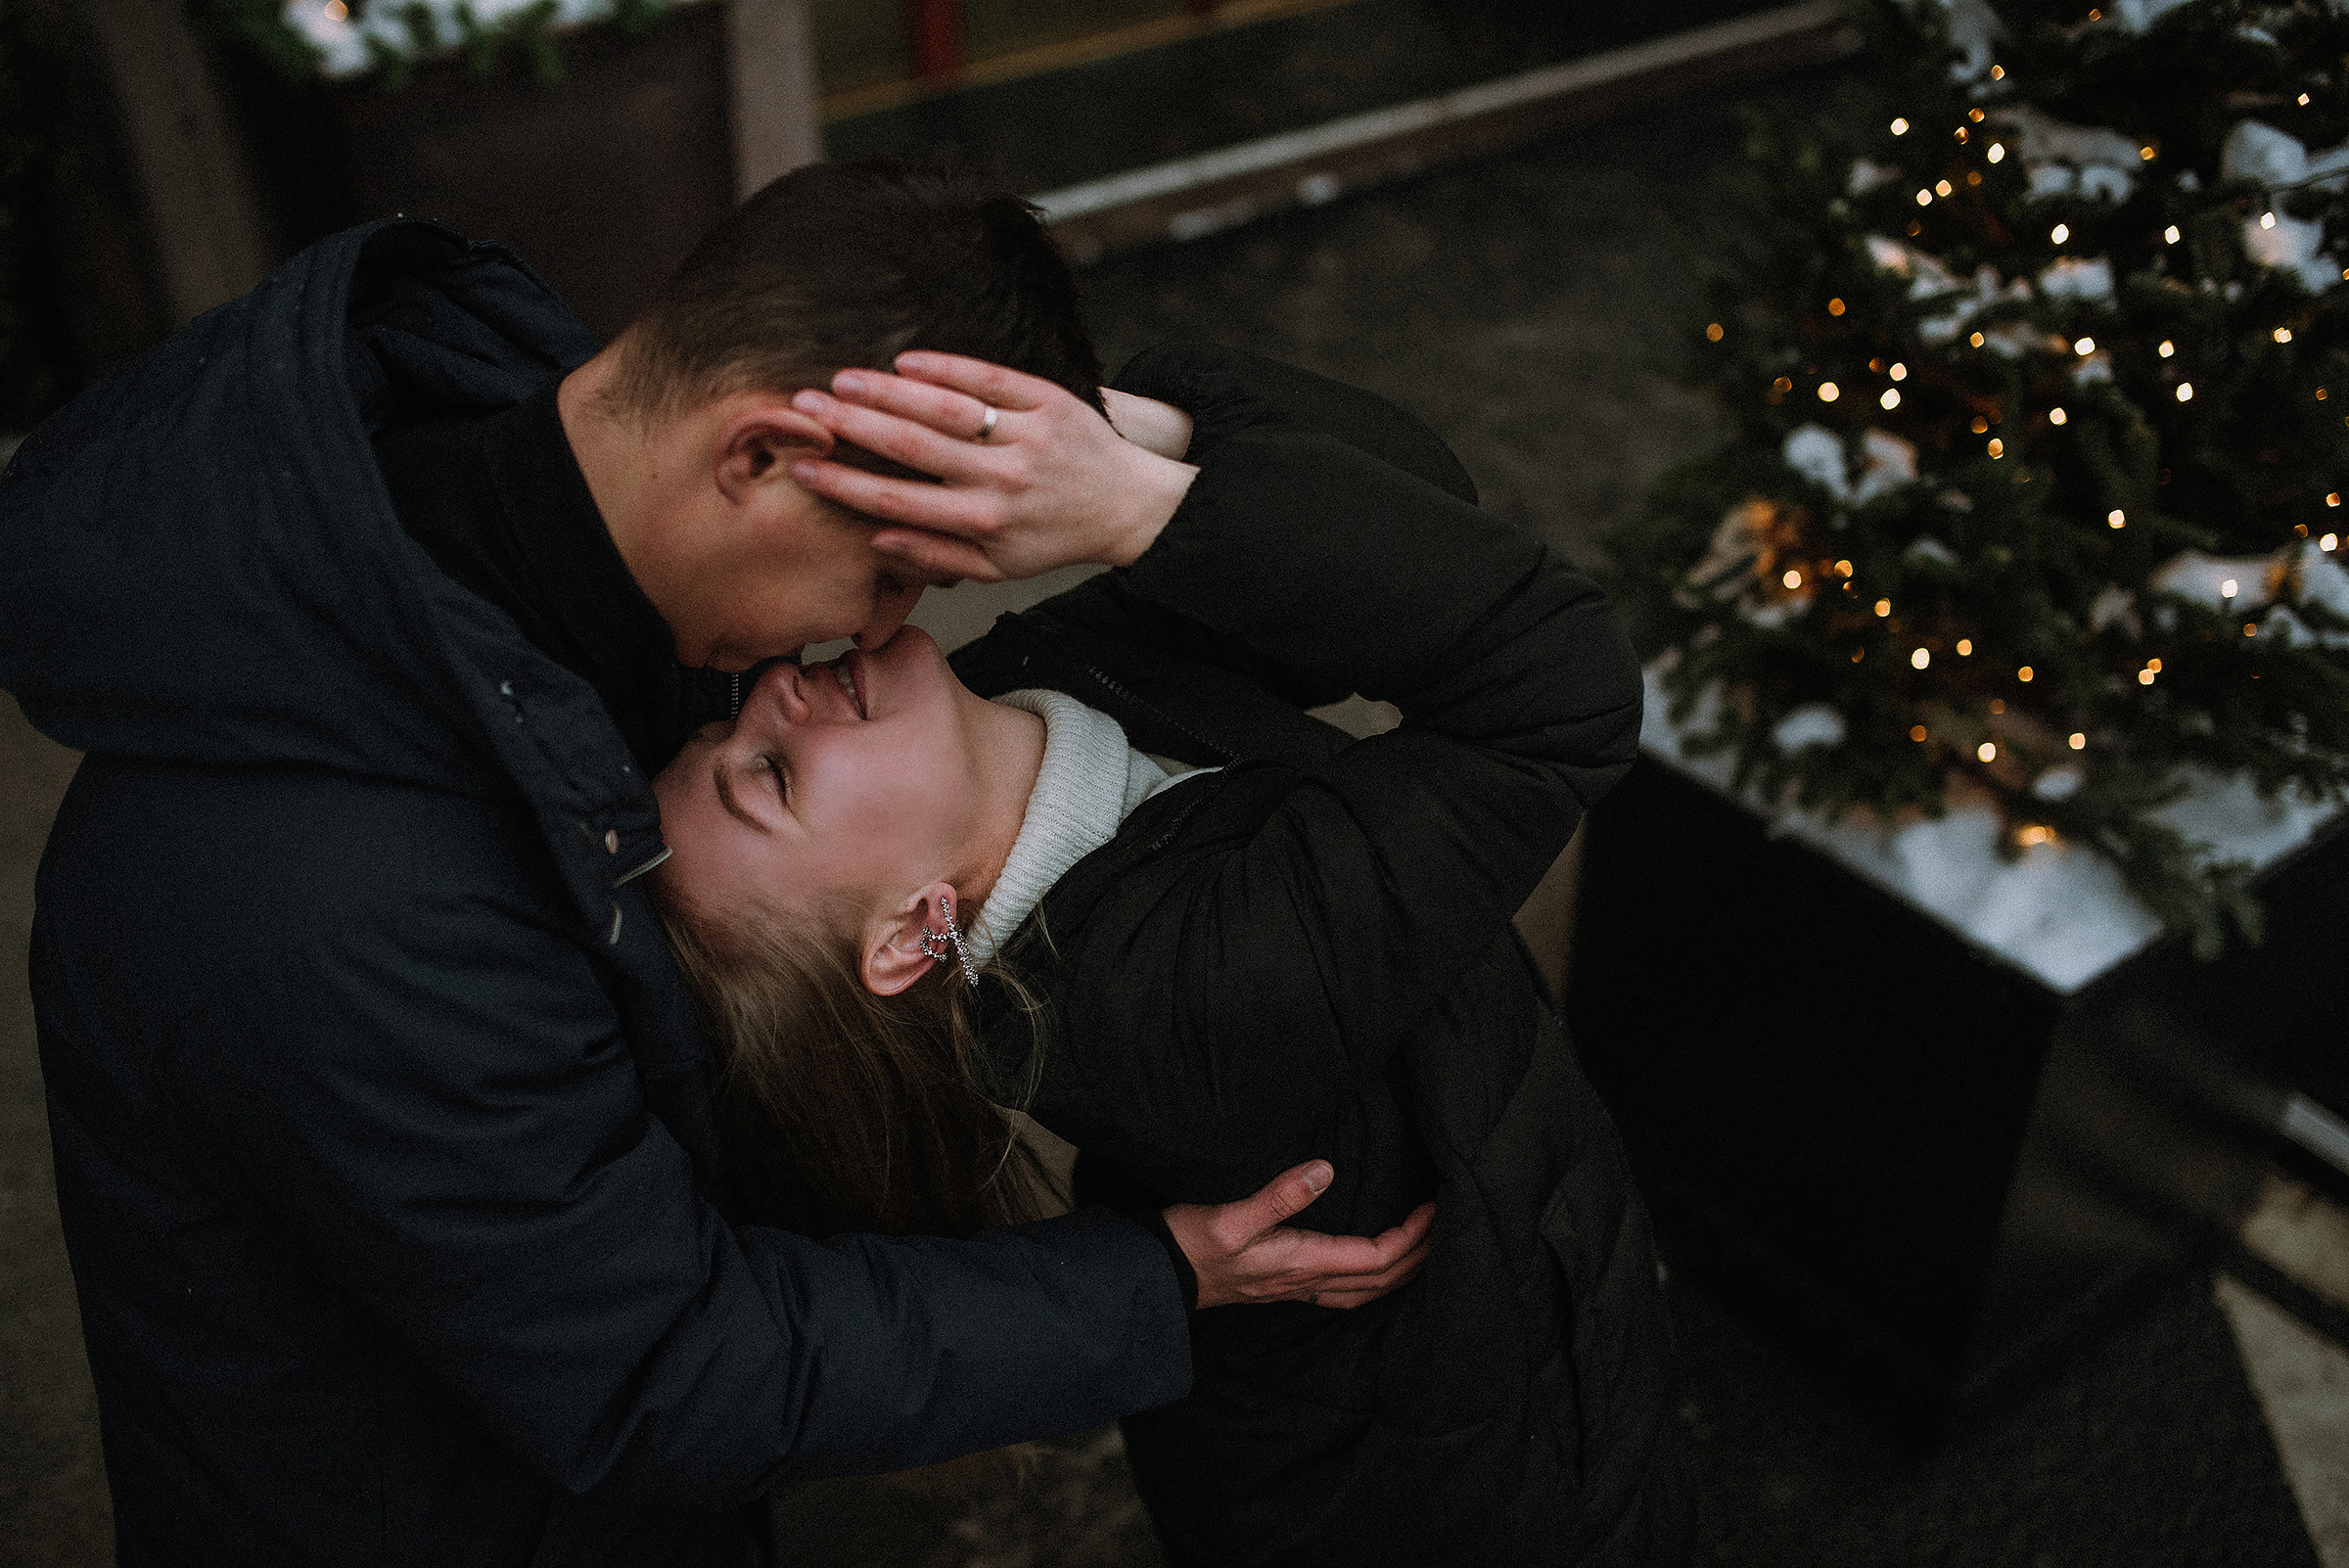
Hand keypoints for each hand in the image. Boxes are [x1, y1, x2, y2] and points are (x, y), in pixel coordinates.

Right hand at [787, 352, 1197, 582]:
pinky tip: (905, 361)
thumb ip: (936, 558)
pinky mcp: (1049, 401)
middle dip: (851, 424)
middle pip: (911, 447)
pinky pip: (990, 377)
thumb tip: (876, 539)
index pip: (897, 501)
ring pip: (946, 408)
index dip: (844, 482)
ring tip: (842, 378)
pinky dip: (947, 367)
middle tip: (804, 406)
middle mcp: (1002, 479)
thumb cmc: (1049, 538)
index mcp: (983, 522)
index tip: (802, 465)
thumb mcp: (997, 568)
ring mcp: (1026, 436)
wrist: (1124, 505)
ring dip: (887, 390)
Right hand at [1166, 1161, 1434, 1310]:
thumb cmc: (1191, 1244)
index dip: (1413, 1236)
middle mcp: (1306, 1281)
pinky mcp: (1284, 1283)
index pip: (1376, 1257)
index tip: (1434, 1208)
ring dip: (1401, 1272)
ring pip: (1366, 1290)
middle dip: (1419, 1255)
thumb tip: (1326, 1170)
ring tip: (1424, 1248)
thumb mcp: (1231, 1215)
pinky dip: (1373, 1279)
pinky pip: (1345, 1289)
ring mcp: (1296, 1287)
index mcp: (1302, 1262)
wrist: (1158, 1277)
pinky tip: (1373, 1268)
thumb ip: (1279, 1195)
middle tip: (1446, 1224)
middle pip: (1381, 1279)